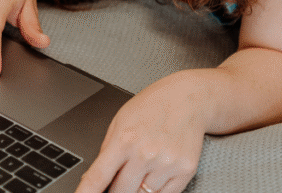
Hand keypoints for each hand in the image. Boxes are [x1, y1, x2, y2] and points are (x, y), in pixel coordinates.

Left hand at [76, 71, 209, 192]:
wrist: (189, 98)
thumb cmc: (152, 106)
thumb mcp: (120, 121)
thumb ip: (106, 151)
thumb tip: (93, 180)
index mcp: (124, 139)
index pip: (98, 177)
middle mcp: (145, 153)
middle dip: (117, 188)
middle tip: (124, 173)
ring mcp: (166, 163)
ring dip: (139, 187)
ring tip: (146, 163)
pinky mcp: (185, 170)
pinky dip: (157, 189)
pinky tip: (157, 171)